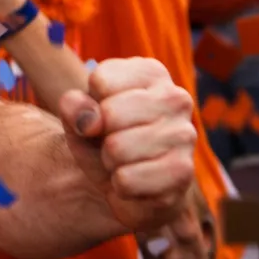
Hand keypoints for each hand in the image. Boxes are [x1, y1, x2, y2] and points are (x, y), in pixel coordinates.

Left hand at [58, 58, 195, 233]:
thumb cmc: (102, 138)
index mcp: (151, 73)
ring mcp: (184, 134)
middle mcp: (176, 98)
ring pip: (117, 149)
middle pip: (111, 114)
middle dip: (100, 135)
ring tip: (123, 160)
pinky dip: (120, 186)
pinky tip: (135, 180)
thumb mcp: (77, 115)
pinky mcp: (183, 172)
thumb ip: (73, 105)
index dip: (89, 104)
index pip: (100, 81)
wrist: (129, 183)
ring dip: (109, 162)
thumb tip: (90, 121)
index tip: (102, 113)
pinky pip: (127, 180)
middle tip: (111, 141)